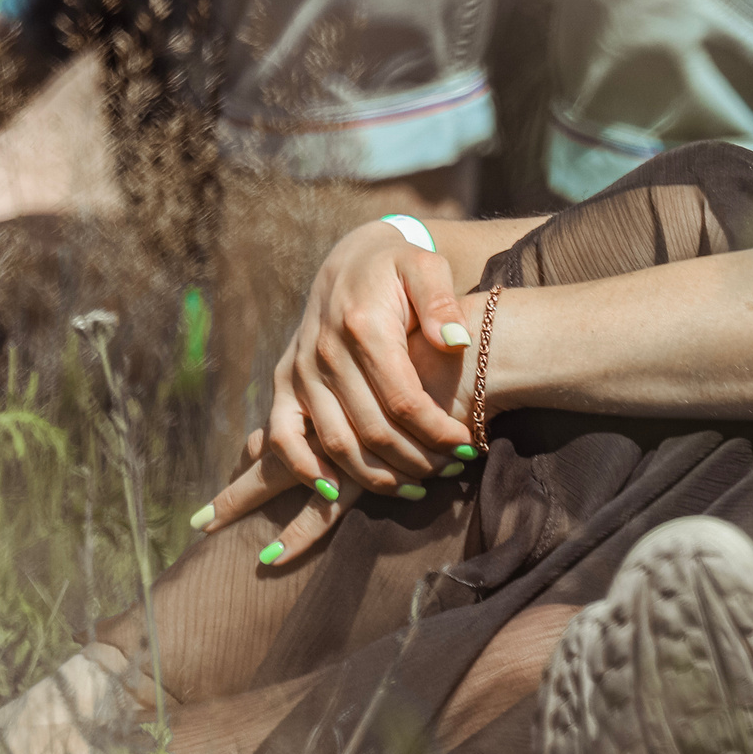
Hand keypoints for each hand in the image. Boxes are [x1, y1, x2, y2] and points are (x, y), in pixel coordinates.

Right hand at [259, 221, 476, 497]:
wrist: (351, 260)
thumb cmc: (399, 268)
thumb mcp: (426, 268)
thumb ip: (441, 301)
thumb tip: (455, 341)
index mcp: (363, 327)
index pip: (404, 400)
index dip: (438, 432)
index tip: (469, 446)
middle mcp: (325, 353)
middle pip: (372, 430)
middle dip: (416, 460)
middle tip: (450, 470)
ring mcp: (300, 371)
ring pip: (335, 443)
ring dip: (375, 476)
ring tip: (416, 487)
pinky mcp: (285, 383)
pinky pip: (283, 438)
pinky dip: (306, 470)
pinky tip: (336, 493)